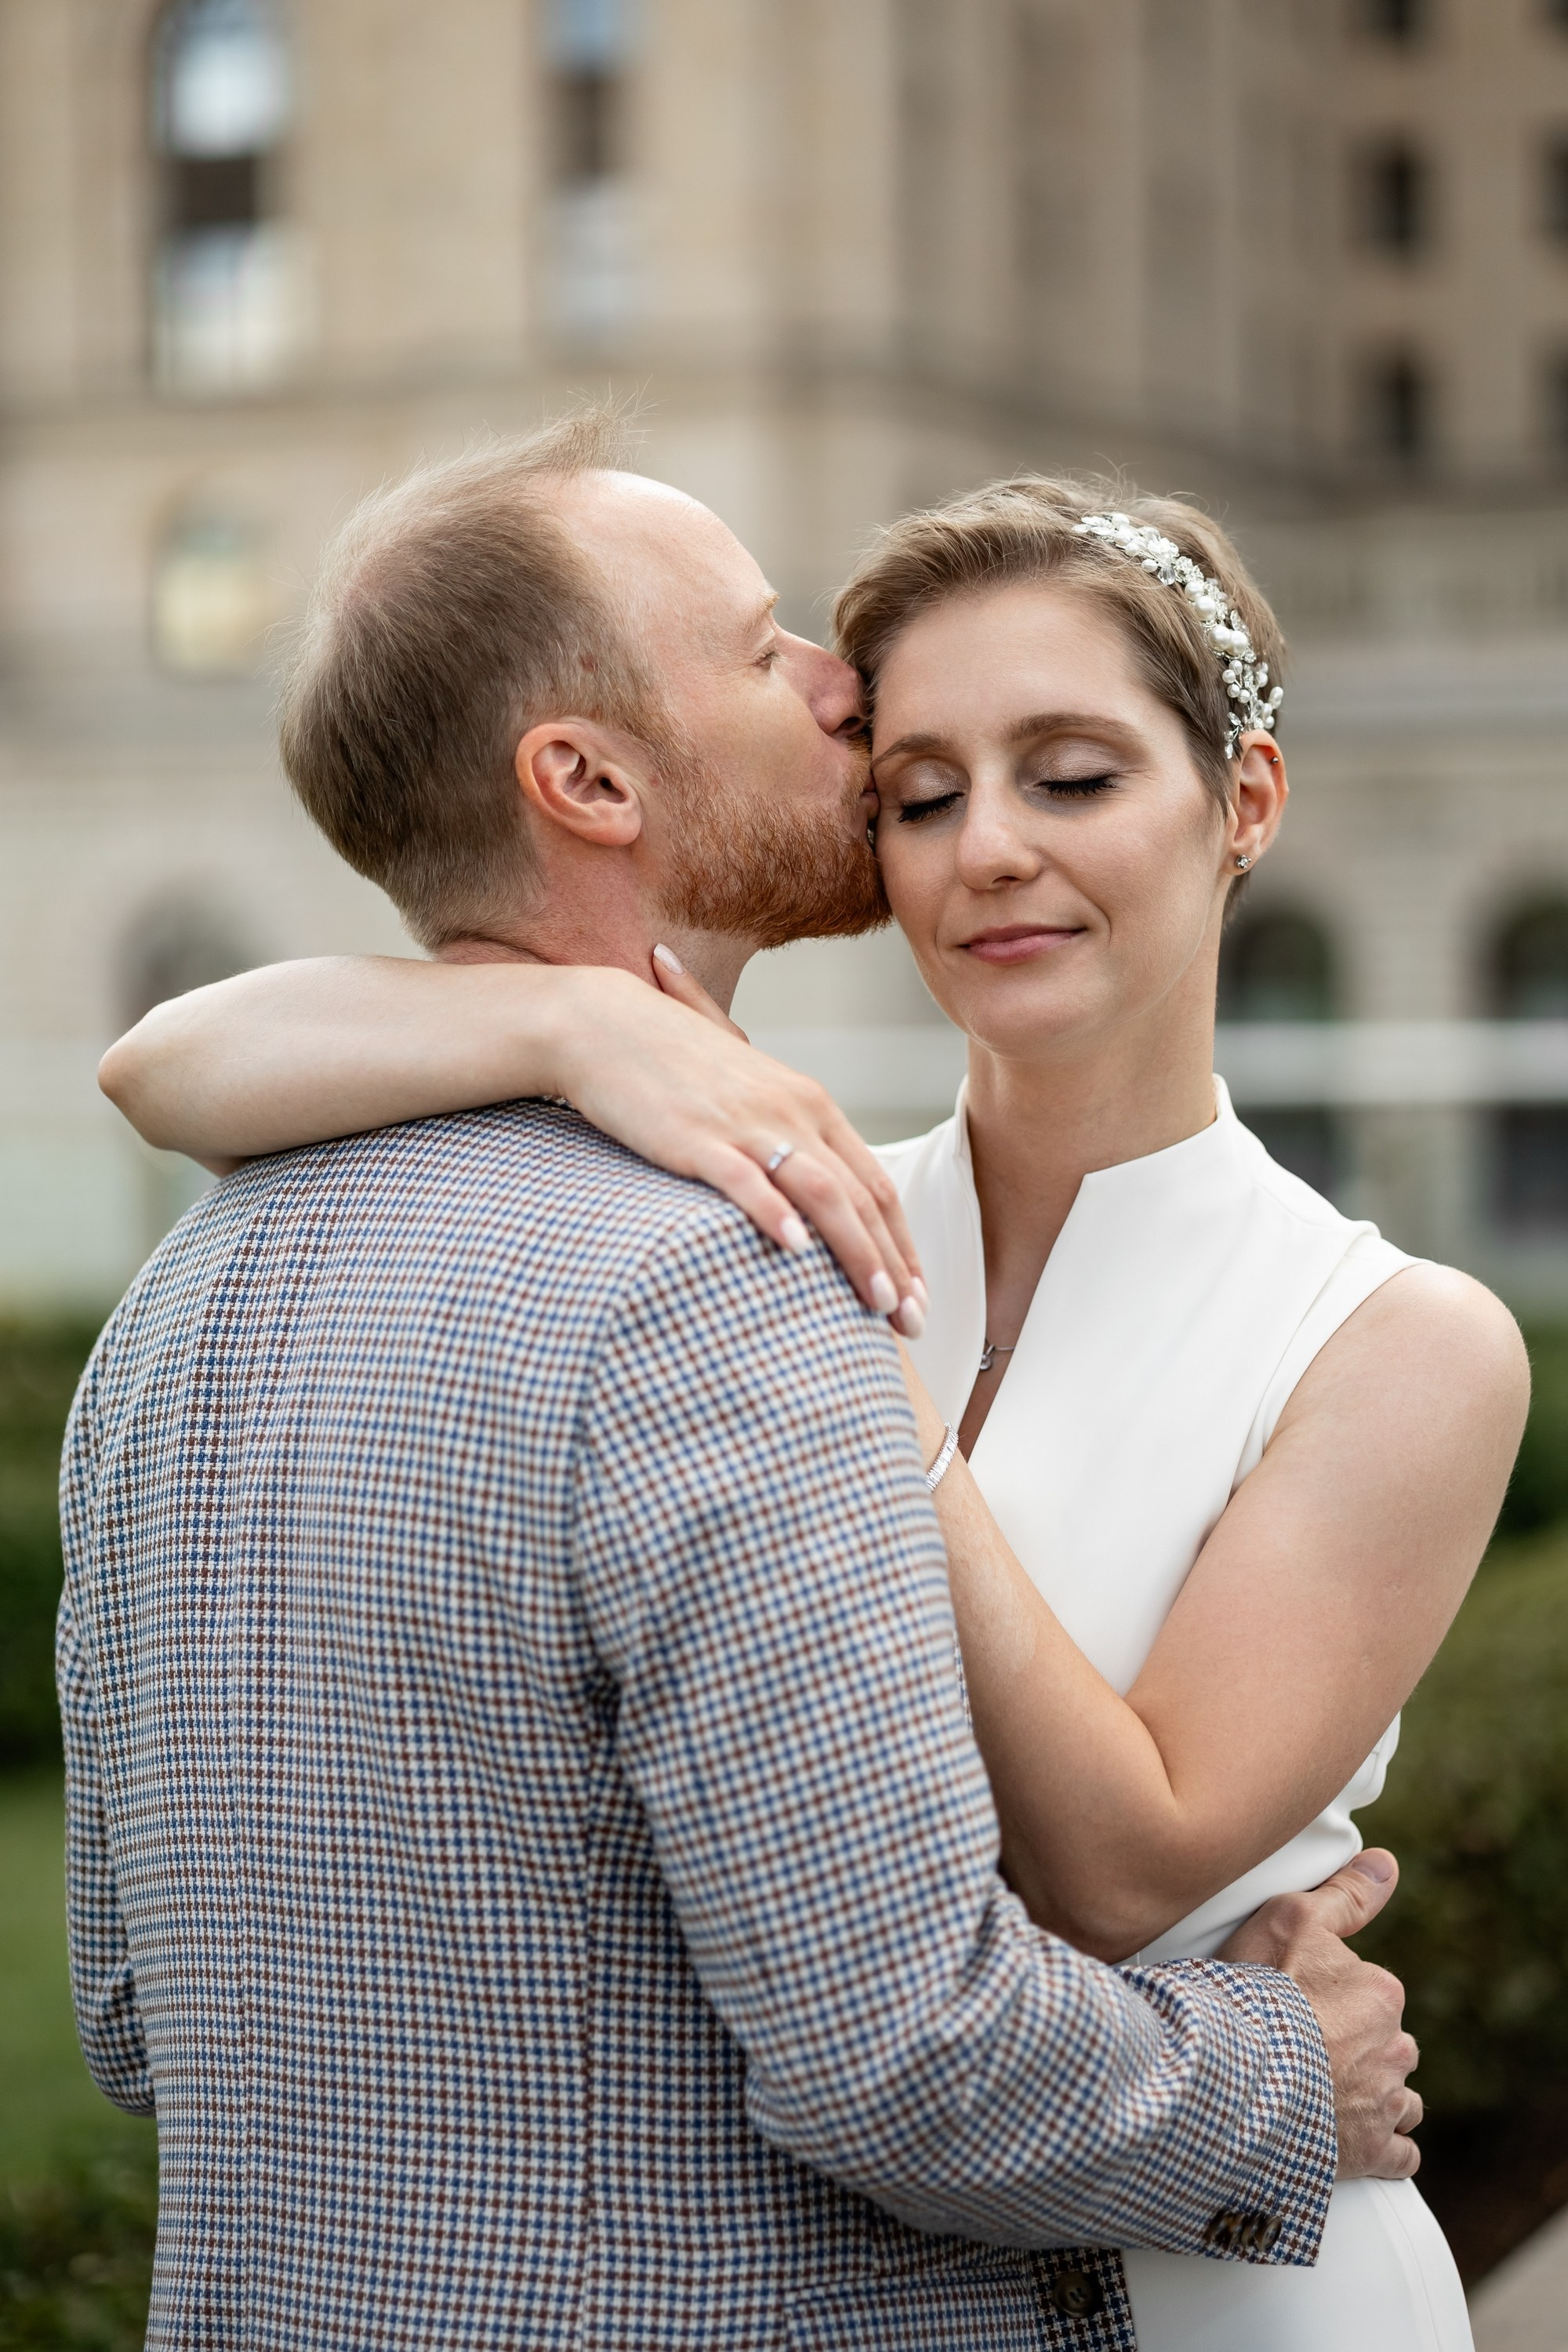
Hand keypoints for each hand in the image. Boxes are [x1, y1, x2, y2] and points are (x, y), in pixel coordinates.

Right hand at [551, 956, 926, 1335]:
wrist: (606, 1023)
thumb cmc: (673, 1063)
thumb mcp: (746, 1095)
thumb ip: (782, 1134)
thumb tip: (803, 1195)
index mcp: (811, 1105)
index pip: (874, 1183)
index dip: (902, 1242)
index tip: (917, 1295)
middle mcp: (793, 1112)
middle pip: (860, 1196)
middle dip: (893, 1263)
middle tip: (911, 1322)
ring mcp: (747, 1123)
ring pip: (823, 1192)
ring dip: (857, 1251)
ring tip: (877, 1303)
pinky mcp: (698, 1136)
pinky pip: (746, 1179)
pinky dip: (776, 1214)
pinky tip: (797, 1250)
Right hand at [1219, 1851, 1420, 2180]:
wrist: (1237, 2075)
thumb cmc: (1259, 1992)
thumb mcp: (1293, 1918)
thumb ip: (1344, 1895)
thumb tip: (1387, 1864)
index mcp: (1382, 1994)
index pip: (1372, 1992)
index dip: (1334, 1996)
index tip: (1299, 2002)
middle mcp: (1396, 2049)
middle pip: (1387, 2045)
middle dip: (1357, 2047)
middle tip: (1306, 2048)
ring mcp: (1386, 2105)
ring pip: (1399, 2098)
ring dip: (1375, 2096)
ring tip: (1329, 2093)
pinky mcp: (1373, 2154)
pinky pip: (1400, 2154)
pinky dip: (1384, 2148)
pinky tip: (1354, 2138)